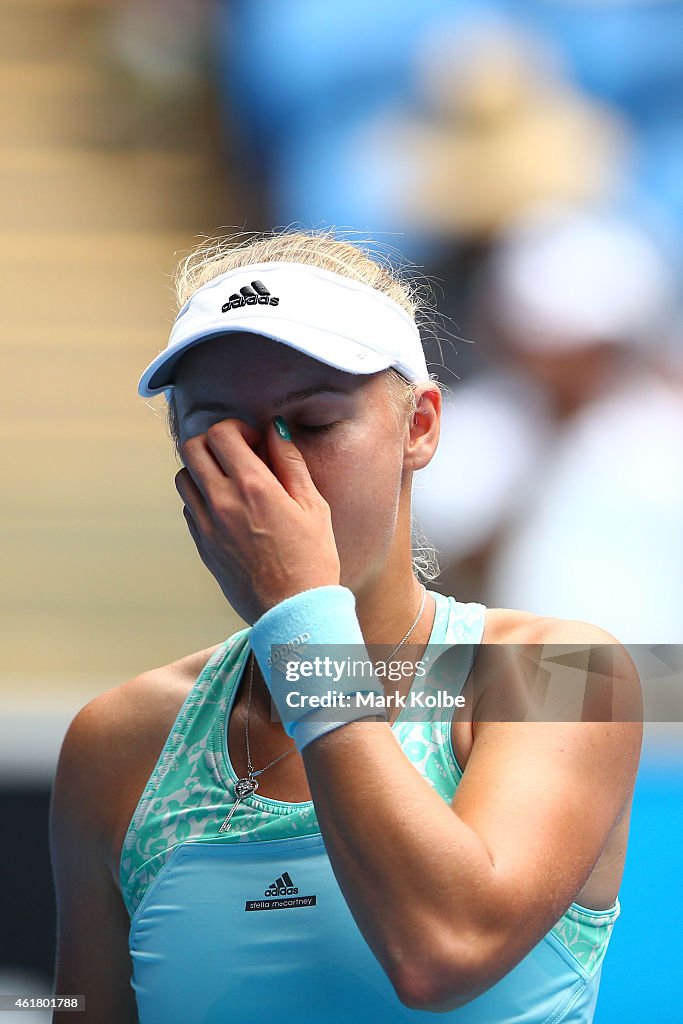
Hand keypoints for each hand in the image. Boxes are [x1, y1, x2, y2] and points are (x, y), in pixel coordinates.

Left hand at [175, 418, 340, 622]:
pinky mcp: (202, 547)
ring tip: (232, 482)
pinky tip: (230, 511)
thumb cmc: (312, 559)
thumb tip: (274, 430)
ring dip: (205, 470)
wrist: (293, 613)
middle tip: (240, 456)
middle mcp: (222, 502)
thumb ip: (290, 462)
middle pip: (192, 448)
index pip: (221, 433)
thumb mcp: (314, 505)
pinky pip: (189, 508)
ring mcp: (206, 526)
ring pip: (184, 477)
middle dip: (215, 442)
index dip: (237, 428)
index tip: (256, 443)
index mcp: (253, 487)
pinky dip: (203, 499)